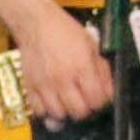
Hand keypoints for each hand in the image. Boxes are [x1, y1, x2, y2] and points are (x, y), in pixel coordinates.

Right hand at [9, 0, 119, 123]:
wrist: (36, 23)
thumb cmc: (65, 31)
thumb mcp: (92, 46)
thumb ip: (102, 71)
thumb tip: (109, 92)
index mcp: (81, 67)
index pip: (97, 100)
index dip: (102, 102)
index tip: (101, 99)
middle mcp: (62, 79)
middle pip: (79, 113)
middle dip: (87, 110)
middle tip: (86, 102)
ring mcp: (44, 85)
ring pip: (59, 115)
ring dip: (67, 112)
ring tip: (70, 102)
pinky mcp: (30, 87)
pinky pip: (39, 112)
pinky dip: (48, 111)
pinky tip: (53, 101)